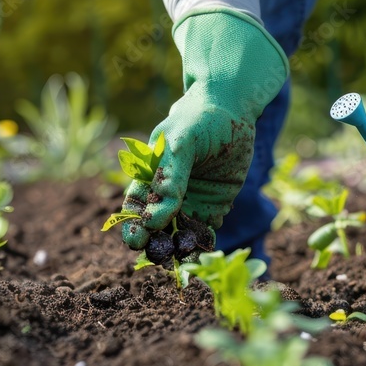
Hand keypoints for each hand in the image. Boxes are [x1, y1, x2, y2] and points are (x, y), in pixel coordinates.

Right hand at [121, 9, 287, 249]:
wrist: (232, 108)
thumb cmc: (198, 120)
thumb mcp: (181, 143)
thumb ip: (170, 176)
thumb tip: (155, 217)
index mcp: (149, 179)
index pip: (136, 209)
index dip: (133, 227)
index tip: (137, 241)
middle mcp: (167, 196)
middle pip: (155, 229)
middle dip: (157, 244)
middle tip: (162, 256)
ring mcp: (190, 203)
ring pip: (180, 234)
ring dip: (182, 247)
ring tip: (186, 255)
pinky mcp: (214, 207)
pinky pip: (206, 231)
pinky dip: (205, 242)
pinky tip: (207, 249)